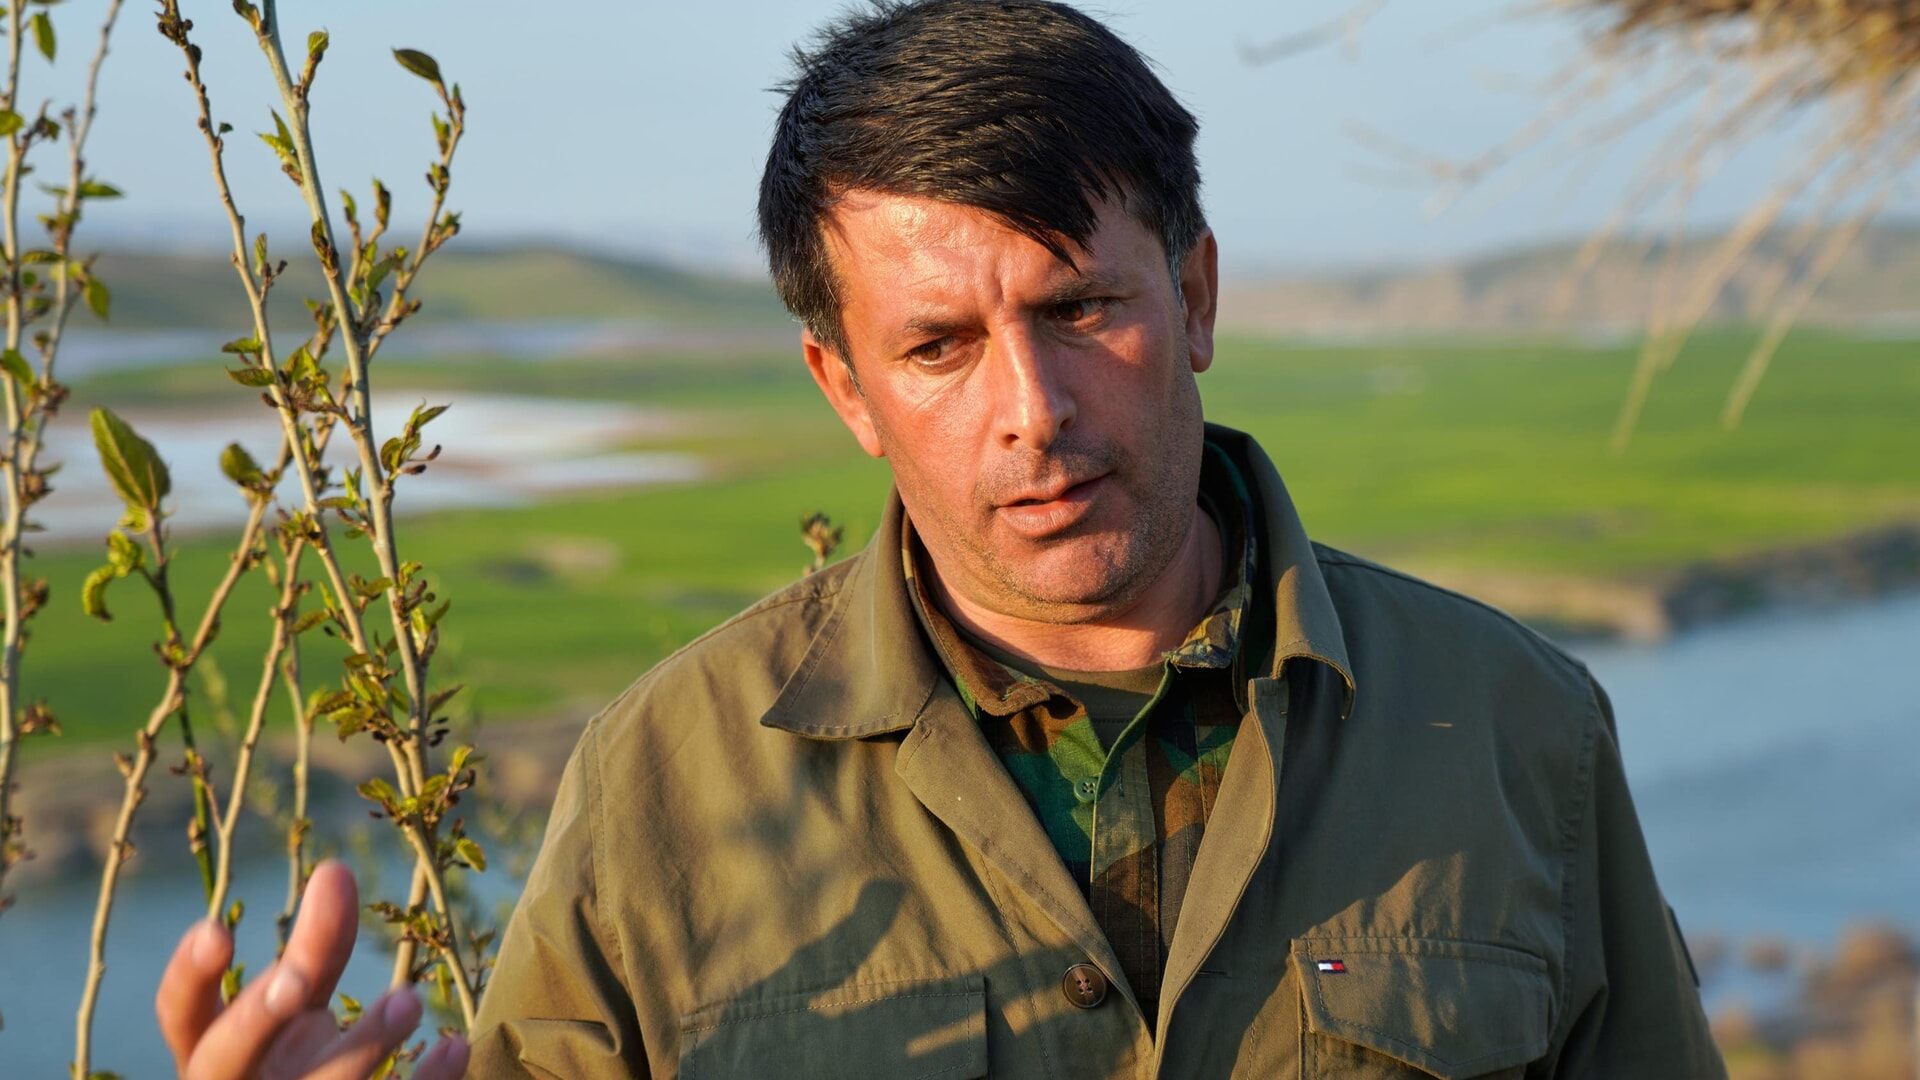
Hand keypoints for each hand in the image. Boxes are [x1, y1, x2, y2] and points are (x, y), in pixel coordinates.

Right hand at [155, 860, 468, 1078]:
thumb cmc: (294, 1056)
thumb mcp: (296, 1004)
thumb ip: (313, 948)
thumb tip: (334, 871)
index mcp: (212, 1048)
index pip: (180, 1015)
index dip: (189, 978)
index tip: (217, 929)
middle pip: (226, 1057)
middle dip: (256, 1019)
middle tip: (295, 979)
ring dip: (362, 1045)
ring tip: (408, 1000)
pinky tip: (455, 1047)